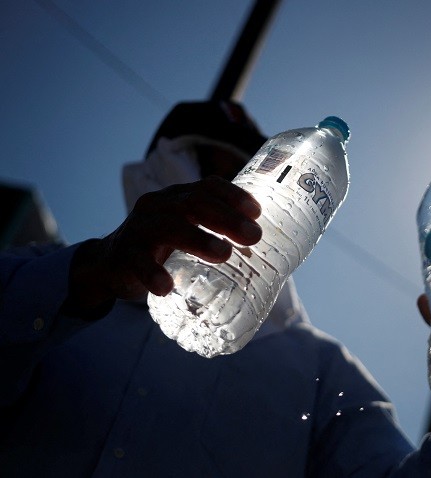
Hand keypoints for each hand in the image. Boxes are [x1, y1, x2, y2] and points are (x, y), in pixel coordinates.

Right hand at [63, 177, 261, 314]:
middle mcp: (159, 206)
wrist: (110, 264)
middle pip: (194, 203)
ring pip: (168, 227)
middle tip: (253, 236)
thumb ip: (217, 234)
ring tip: (224, 254)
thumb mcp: (187, 232)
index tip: (257, 212)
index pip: (208, 186)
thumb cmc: (162, 246)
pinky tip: (167, 287)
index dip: (234, 195)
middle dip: (226, 217)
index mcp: (178, 197)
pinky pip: (137, 262)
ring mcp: (139, 229)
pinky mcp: (124, 256)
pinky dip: (152, 274)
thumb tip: (269, 250)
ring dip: (198, 239)